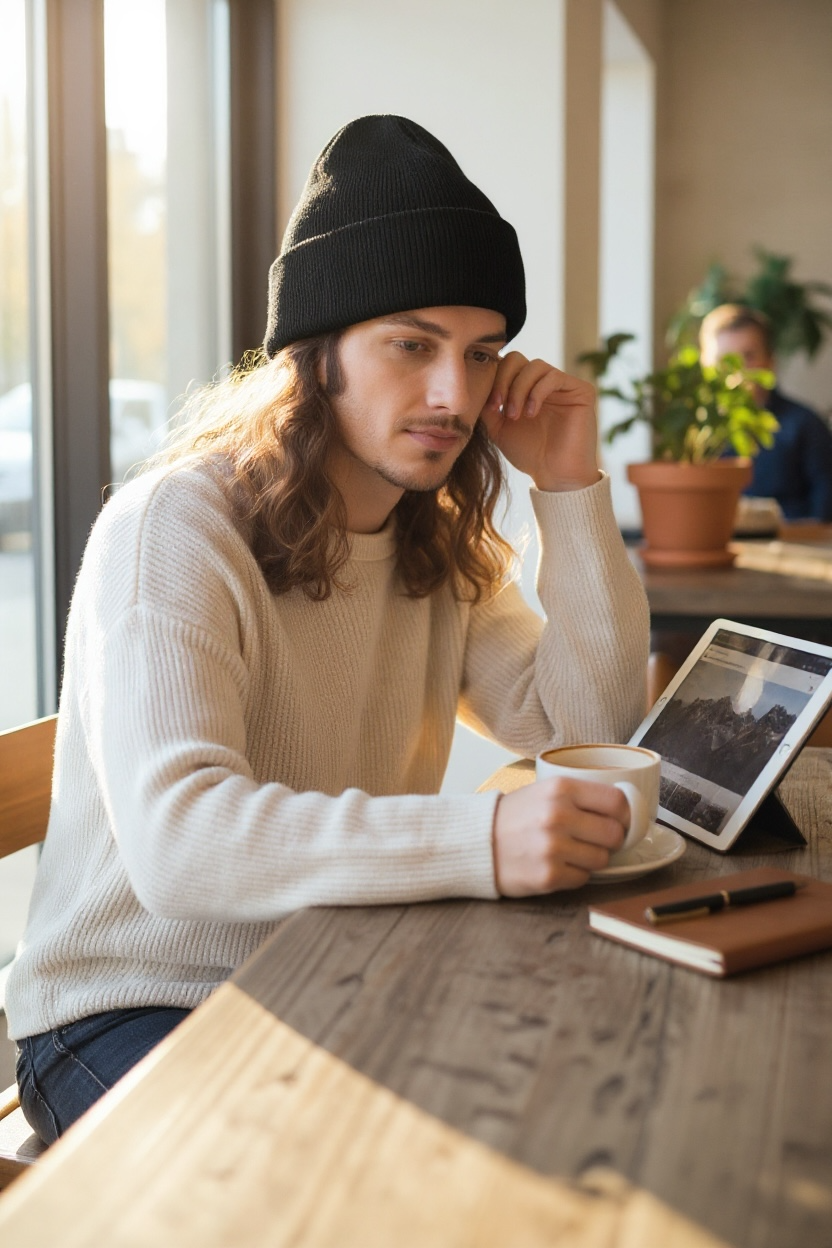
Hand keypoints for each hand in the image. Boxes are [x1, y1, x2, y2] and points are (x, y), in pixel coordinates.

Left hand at [479, 352, 599, 490]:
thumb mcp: (498, 428)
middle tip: (498, 406)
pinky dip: (537, 393)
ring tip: (514, 415)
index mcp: (524, 388)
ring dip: (518, 389)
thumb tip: (477, 383)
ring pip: (535, 365)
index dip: (493, 379)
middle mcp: (543, 382)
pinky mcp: (580, 389)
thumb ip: (487, 405)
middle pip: (518, 358)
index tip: (488, 405)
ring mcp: (562, 384)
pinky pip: (553, 377)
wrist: (555, 475)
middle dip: (503, 380)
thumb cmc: (528, 454)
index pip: (505, 365)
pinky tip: (531, 413)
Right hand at [492, 778, 627, 895]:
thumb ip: (581, 797)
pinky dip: (574, 875)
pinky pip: (582, 879)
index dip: (624, 814)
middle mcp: (558, 816)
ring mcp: (553, 848)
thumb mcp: (545, 791)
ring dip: (591, 859)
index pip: (617, 802)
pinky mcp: (547, 876)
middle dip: (610, 840)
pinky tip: (556, 865)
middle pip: (614, 834)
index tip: (619, 821)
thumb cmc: (515, 816)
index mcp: (560, 789)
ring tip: (571, 852)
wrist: (477, 842)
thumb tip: (625, 812)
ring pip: (602, 859)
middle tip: (594, 840)